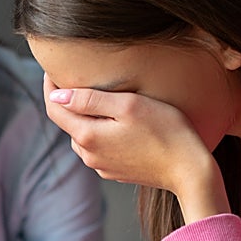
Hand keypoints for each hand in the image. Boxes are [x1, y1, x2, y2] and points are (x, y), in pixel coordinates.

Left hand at [43, 76, 230, 222]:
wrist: (190, 171)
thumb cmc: (165, 131)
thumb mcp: (127, 105)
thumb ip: (89, 99)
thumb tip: (57, 95)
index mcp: (87, 136)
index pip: (54, 108)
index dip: (50, 86)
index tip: (53, 68)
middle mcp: (89, 155)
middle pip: (69, 122)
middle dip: (70, 101)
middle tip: (80, 78)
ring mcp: (102, 167)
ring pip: (84, 135)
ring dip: (87, 117)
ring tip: (103, 99)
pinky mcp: (116, 172)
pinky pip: (100, 147)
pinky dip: (102, 132)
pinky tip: (120, 123)